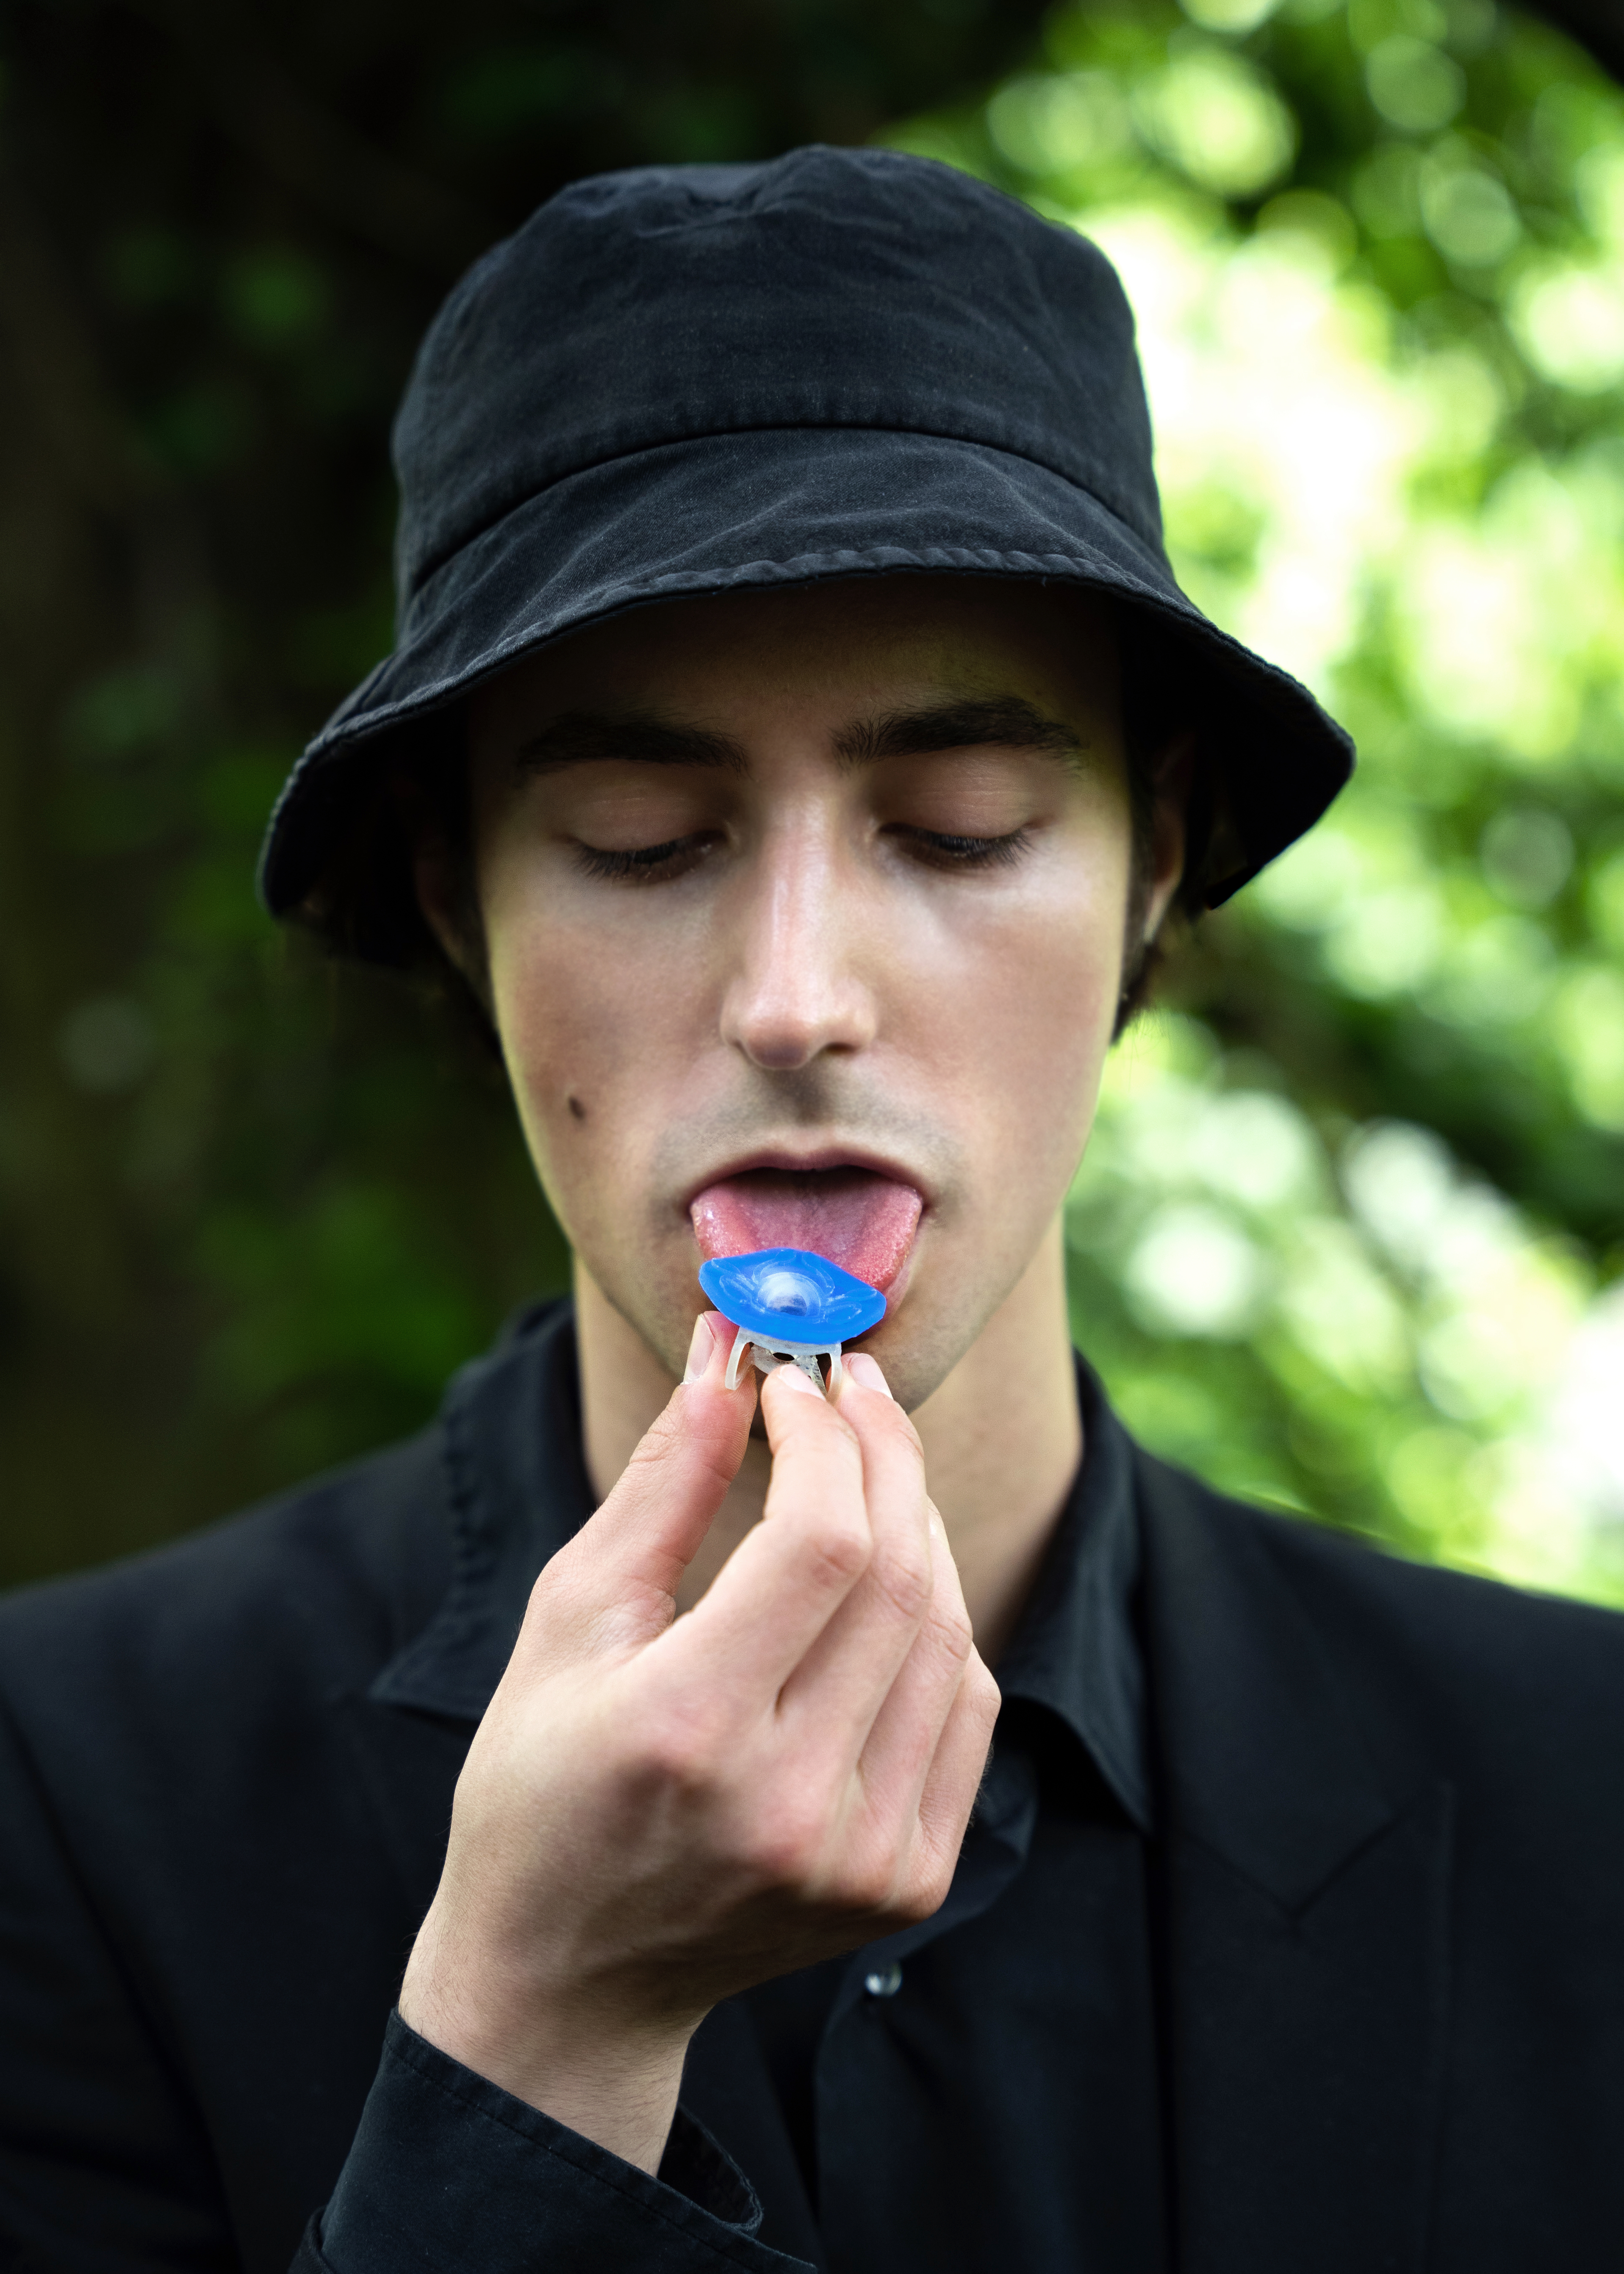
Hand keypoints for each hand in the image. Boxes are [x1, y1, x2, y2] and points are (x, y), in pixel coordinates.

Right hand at [398, 1311, 999, 2173]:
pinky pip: (969, 1709)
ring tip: (866, 1475)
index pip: (820, 1541)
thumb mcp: (569, 1619)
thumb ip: (664, 1483)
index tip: (799, 1378)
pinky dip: (938, 1623)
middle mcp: (790, 1803)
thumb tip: (730, 1357)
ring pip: (949, 1635)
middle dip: (884, 1456)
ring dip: (916, 1528)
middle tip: (853, 1392)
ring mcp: (863, 1856)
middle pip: (897, 1577)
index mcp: (686, 1730)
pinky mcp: (911, 1884)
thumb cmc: (541, 1781)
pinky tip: (888, 1582)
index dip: (826, 1436)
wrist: (569, 1981)